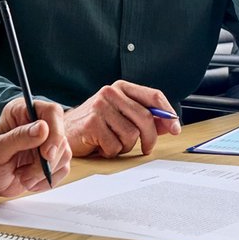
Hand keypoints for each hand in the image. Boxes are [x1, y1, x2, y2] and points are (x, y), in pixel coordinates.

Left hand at [0, 98, 71, 196]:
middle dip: (46, 161)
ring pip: (64, 153)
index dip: (55, 131)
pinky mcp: (54, 157)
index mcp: (22, 111)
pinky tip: (30, 181)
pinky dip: (47, 179)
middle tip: (26, 175)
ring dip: (43, 172)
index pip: (51, 112)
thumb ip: (18, 137)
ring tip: (23, 177)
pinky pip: (64, 168)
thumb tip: (43, 128)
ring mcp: (48, 141)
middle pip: (61, 136)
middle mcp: (38, 123)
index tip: (46, 154)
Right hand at [65, 80, 180, 157]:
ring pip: (132, 135)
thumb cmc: (95, 124)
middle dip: (150, 138)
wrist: (63, 131)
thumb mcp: (120, 115)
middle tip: (147, 148)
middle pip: (146, 118)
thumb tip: (170, 125)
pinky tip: (102, 147)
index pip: (153, 96)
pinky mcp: (92, 123)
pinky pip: (115, 145)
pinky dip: (112, 152)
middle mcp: (111, 93)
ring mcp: (100, 107)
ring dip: (125, 146)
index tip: (175, 128)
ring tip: (113, 143)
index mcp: (121, 87)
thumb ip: (144, 117)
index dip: (167, 113)